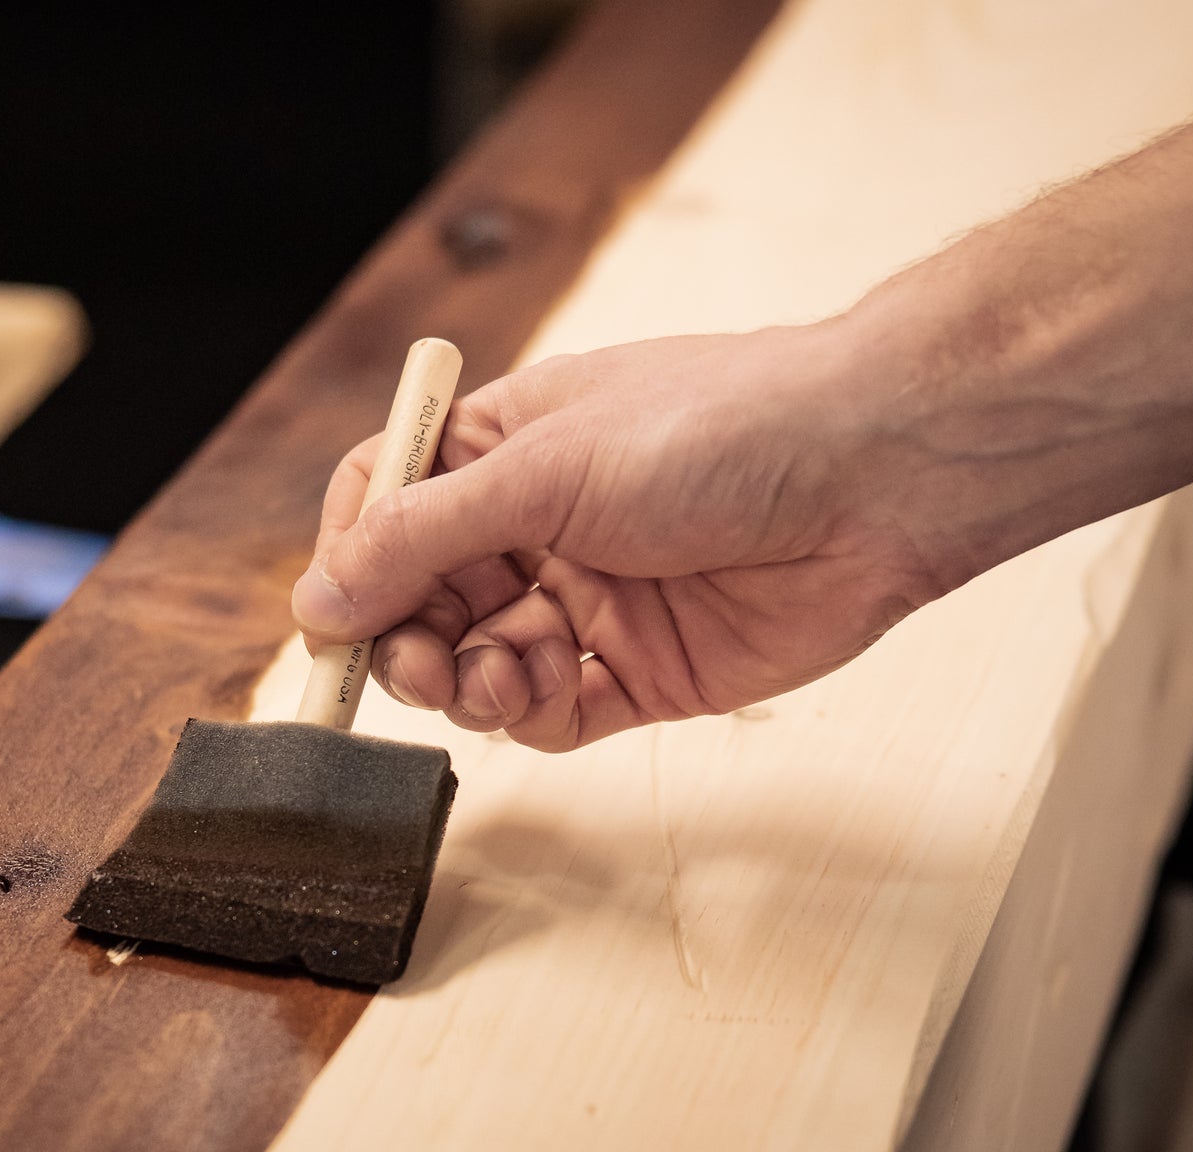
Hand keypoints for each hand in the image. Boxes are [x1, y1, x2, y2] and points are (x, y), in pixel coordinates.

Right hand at [292, 323, 945, 750]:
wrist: (877, 475)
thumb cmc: (719, 427)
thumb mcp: (543, 468)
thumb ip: (421, 537)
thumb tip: (316, 598)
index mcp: (504, 448)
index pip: (386, 504)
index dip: (350, 558)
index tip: (331, 611)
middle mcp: (537, 524)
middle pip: (421, 598)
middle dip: (403, 636)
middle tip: (411, 662)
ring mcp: (589, 599)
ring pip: (479, 663)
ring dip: (463, 681)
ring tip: (485, 677)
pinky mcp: (642, 670)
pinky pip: (552, 713)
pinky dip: (529, 714)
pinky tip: (540, 693)